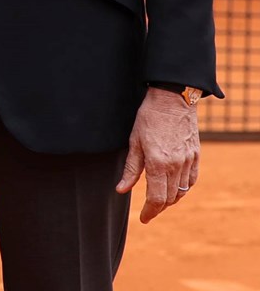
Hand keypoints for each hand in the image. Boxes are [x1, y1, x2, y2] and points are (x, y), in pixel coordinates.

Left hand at [118, 88, 200, 222]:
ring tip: (159, 201)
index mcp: (158, 163)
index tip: (143, 218)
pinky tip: (175, 189)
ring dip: (170, 200)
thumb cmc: (149, 118)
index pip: (156, 198)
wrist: (173, 100)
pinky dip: (183, 189)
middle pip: (169, 198)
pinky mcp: (196, 156)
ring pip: (182, 191)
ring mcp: (189, 161)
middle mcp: (176, 165)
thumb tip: (121, 190)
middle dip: (158, 208)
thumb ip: (130, 169)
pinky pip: (192, 180)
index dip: (149, 211)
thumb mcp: (133, 142)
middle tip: (149, 212)